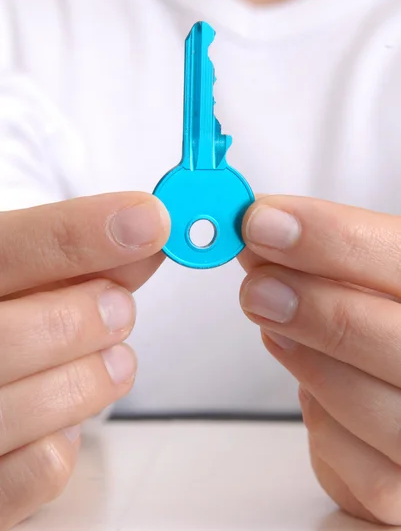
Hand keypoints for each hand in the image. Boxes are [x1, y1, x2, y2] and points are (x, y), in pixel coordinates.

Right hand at [0, 192, 168, 530]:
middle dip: (85, 318)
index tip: (148, 221)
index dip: (78, 233)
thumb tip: (145, 232)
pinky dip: (67, 440)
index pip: (4, 250)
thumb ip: (73, 260)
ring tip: (112, 362)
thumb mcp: (18, 282)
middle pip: (8, 337)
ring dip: (92, 379)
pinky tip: (63, 418)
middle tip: (121, 308)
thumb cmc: (2, 320)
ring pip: (31, 407)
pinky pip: (38, 471)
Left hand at [239, 195, 400, 524]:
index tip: (259, 222)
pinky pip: (357, 465)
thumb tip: (259, 228)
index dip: (329, 237)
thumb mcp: (366, 284)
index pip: (400, 257)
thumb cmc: (384, 330)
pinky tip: (315, 394)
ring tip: (275, 330)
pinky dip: (323, 426)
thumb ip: (323, 260)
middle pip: (395, 340)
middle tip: (255, 286)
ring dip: (309, 364)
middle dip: (315, 308)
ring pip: (370, 406)